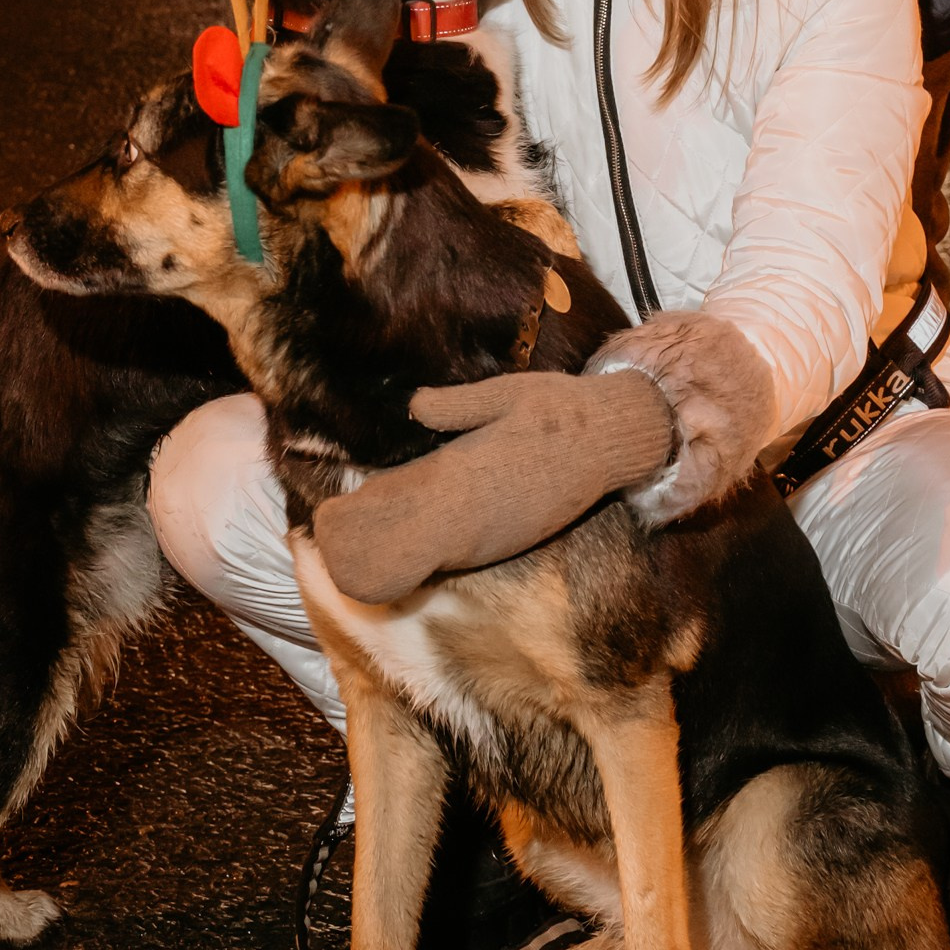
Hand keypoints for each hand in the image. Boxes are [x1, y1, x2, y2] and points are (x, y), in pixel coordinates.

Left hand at [310, 369, 676, 605]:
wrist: (615, 438)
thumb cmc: (558, 408)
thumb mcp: (505, 394)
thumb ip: (457, 405)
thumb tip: (412, 407)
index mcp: (470, 473)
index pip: (408, 503)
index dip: (369, 517)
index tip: (334, 519)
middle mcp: (480, 514)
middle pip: (414, 543)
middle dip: (376, 545)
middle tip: (335, 541)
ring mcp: (499, 533)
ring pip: (439, 555)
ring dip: (404, 552)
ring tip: (363, 545)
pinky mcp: (516, 539)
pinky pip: (466, 554)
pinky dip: (436, 553)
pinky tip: (415, 547)